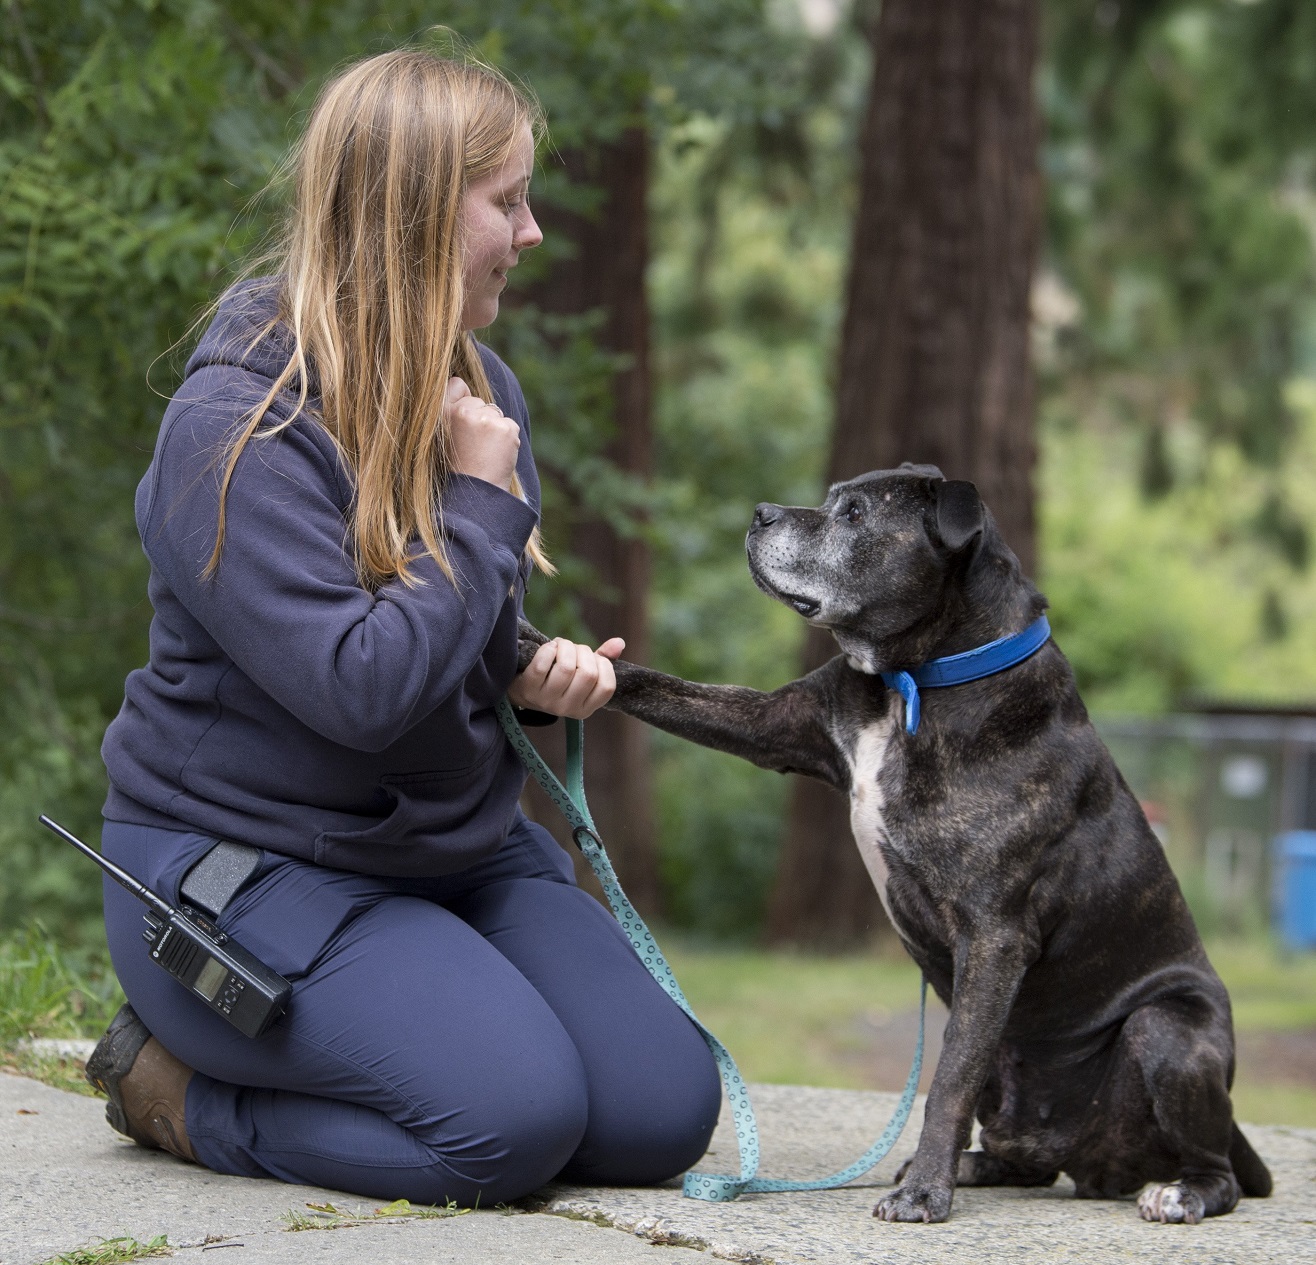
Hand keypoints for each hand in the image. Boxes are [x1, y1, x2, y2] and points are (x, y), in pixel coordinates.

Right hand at [446, 376, 519, 490]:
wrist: (475, 493)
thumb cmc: (457, 467)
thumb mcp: (441, 436)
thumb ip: (450, 409)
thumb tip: (462, 382)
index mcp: (443, 412)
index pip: (457, 385)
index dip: (461, 401)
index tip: (462, 422)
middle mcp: (464, 412)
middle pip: (479, 401)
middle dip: (479, 418)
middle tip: (474, 444)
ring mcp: (486, 419)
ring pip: (495, 413)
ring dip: (494, 428)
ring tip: (484, 451)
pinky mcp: (506, 429)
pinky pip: (509, 424)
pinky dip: (507, 438)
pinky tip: (497, 453)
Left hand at [508, 636, 625, 718]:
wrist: (522, 690)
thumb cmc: (557, 679)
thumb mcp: (581, 674)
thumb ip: (602, 660)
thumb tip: (619, 643)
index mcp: (586, 708)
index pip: (607, 686)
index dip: (604, 665)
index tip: (593, 658)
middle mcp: (567, 709)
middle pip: (588, 673)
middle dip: (583, 651)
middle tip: (574, 649)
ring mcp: (547, 701)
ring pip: (566, 667)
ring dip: (565, 647)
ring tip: (560, 645)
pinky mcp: (528, 689)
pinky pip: (543, 664)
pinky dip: (548, 649)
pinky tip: (549, 648)